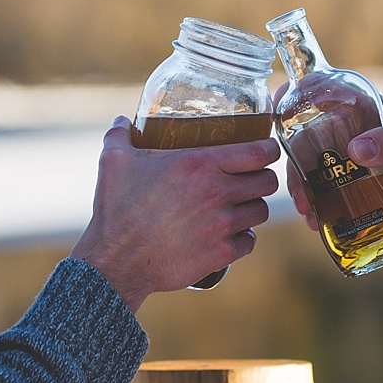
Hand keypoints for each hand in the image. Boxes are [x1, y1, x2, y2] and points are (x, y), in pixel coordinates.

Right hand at [73, 118, 279, 310]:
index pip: (258, 151)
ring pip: (261, 211)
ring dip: (253, 207)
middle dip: (262, 177)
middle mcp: (217, 192)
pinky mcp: (221, 254)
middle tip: (251, 178)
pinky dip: (243, 238)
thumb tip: (122, 121)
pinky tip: (232, 235)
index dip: (269, 148)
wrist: (115, 261)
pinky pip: (250, 242)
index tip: (267, 148)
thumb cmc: (116, 208)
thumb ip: (120, 135)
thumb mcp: (113, 162)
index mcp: (199, 163)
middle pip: (267, 181)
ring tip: (240, 206)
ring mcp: (222, 225)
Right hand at [285, 97, 382, 230]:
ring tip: (310, 215)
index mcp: (363, 107)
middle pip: (304, 136)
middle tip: (302, 196)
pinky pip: (324, 191)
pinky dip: (316, 205)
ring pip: (310, 167)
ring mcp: (348, 159)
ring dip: (302, 189)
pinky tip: (317, 223)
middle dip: (294, 163)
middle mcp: (350, 129)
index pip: (318, 90)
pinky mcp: (352, 185)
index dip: (292, 98)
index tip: (277, 117)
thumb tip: (356, 150)